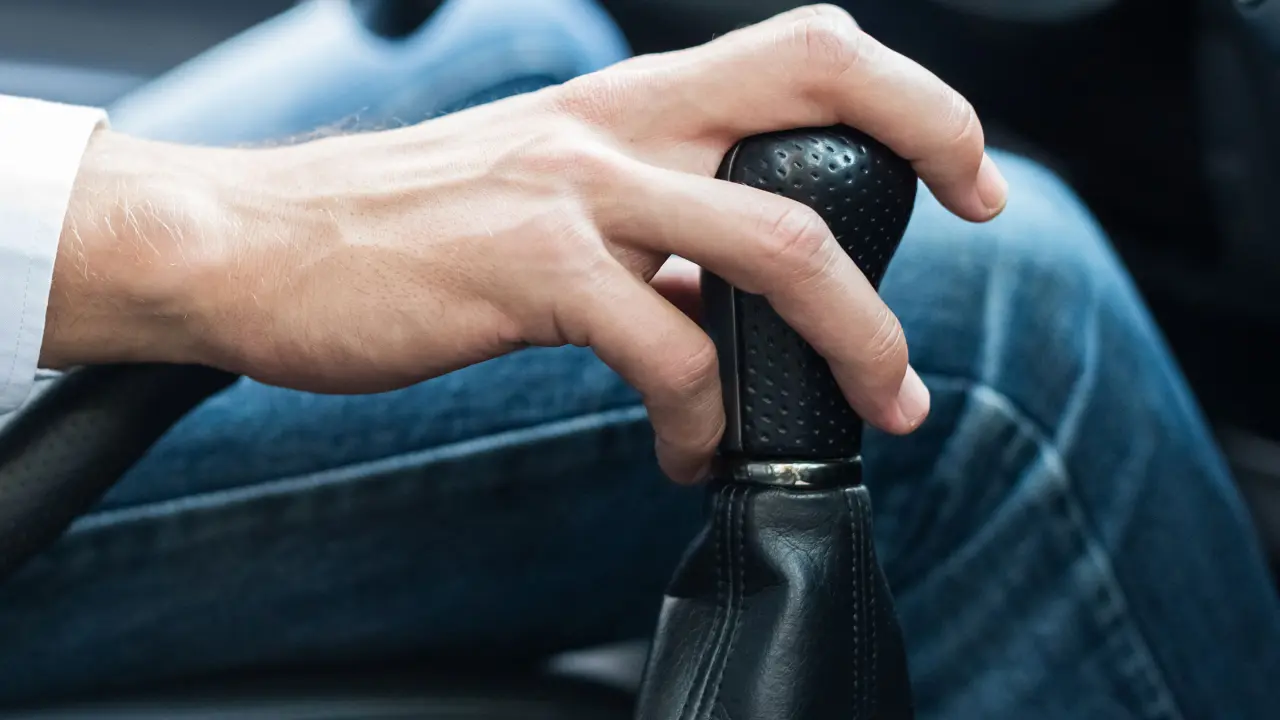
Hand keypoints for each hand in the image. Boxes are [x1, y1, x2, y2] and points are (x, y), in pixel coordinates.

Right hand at [46, 4, 1006, 483]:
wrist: (256, 242)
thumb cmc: (401, 228)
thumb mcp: (544, 195)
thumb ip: (647, 230)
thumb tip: (726, 296)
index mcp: (626, 101)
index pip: (804, 48)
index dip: (909, 94)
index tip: (962, 169)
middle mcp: (615, 123)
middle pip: (821, 89)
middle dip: (934, 144)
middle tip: (978, 215)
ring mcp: (576, 190)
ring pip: (777, 243)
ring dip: (852, 337)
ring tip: (873, 402)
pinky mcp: (530, 267)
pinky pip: (670, 351)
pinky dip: (703, 417)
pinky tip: (687, 448)